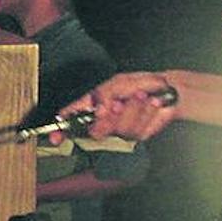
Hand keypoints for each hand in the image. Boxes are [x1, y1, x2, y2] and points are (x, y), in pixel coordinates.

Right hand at [58, 72, 180, 141]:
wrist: (165, 91)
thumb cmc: (138, 83)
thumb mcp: (117, 82)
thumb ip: (104, 95)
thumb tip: (98, 110)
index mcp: (92, 105)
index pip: (71, 119)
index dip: (61, 130)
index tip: (56, 138)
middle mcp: (103, 119)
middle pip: (95, 131)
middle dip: (109, 118)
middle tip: (117, 104)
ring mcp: (119, 129)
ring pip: (118, 130)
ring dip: (132, 110)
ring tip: (140, 96)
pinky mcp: (135, 134)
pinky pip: (136, 130)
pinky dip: (145, 113)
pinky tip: (150, 103)